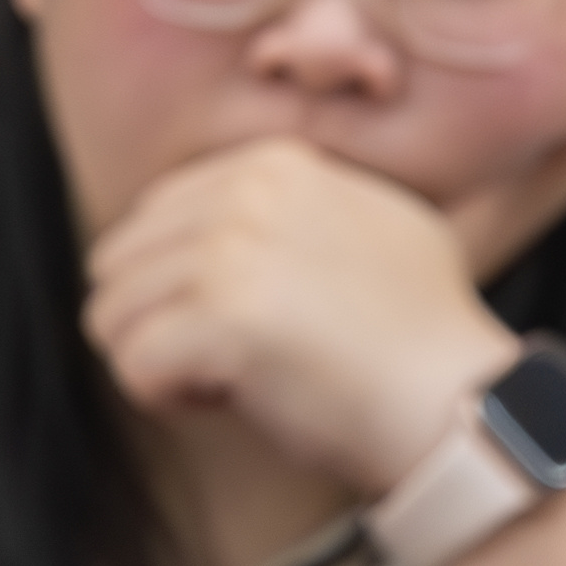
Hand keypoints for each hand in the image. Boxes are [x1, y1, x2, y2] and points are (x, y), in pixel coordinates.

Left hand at [79, 135, 523, 499]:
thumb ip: (297, 208)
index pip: (154, 218)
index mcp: (274, 165)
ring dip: (161, 363)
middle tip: (227, 358)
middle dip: (157, 322)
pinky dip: (168, 399)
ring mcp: (229, 251)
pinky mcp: (218, 316)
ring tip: (233, 378)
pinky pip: (131, 367)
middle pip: (117, 265)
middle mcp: (246, 193)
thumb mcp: (371, 225)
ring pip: (111, 317)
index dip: (180, 285)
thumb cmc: (416, 339)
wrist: (455, 401)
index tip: (244, 321)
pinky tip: (232, 400)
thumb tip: (221, 221)